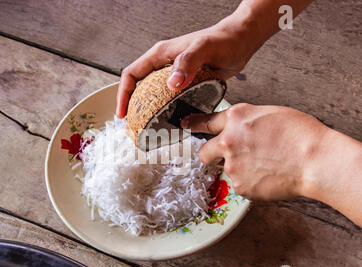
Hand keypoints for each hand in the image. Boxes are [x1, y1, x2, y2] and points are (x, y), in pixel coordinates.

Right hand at [116, 14, 258, 117]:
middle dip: (133, 107)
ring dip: (149, 111)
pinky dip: (166, 111)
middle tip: (133, 127)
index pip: (132, 74)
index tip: (122, 113)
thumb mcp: (204, 48)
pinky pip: (170, 99)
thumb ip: (188, 63)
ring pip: (154, 95)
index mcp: (161, 54)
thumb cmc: (224, 40)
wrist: (242, 40)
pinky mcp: (187, 83)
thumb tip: (171, 83)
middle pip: (139, 87)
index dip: (123, 94)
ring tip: (148, 129)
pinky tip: (170, 122)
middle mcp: (164, 65)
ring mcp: (175, 75)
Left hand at [183, 104, 328, 200]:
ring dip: (238, 168)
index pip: (206, 121)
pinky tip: (267, 176)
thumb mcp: (270, 114)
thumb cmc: (301, 135)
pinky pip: (239, 183)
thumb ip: (247, 122)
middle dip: (211, 155)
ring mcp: (231, 164)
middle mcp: (227, 140)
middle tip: (229, 157)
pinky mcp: (239, 184)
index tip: (186, 125)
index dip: (195, 124)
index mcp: (236, 118)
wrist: (314, 160)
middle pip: (204, 152)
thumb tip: (240, 129)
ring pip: (226, 169)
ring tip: (264, 165)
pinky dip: (250, 182)